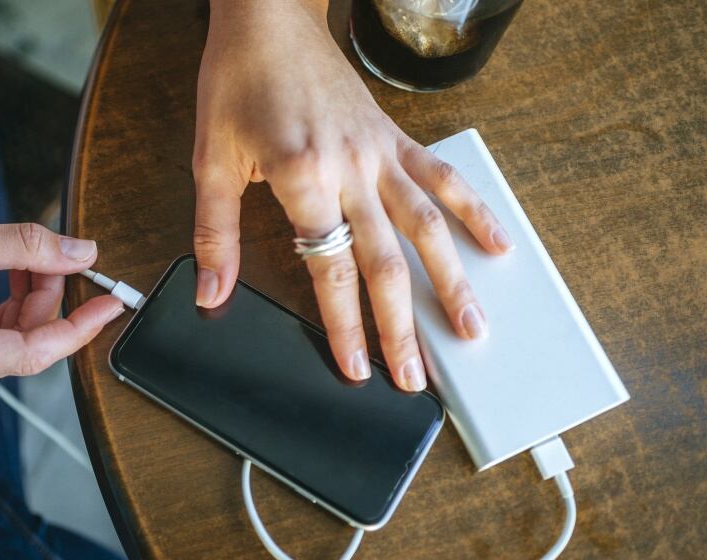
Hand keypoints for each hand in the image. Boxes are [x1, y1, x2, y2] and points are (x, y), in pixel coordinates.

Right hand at [0, 205, 122, 402]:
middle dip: (49, 303)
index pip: (29, 354)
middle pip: (22, 350)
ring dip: (30, 306)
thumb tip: (81, 253)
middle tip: (58, 257)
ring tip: (26, 260)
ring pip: (10, 348)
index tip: (111, 302)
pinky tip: (10, 278)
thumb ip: (23, 247)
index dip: (77, 328)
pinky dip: (9, 313)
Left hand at [192, 0, 512, 391]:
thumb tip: (212, 293)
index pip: (330, 269)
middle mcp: (350, 168)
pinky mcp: (395, 137)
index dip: (345, 326)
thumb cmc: (237, 81)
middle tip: (416, 377)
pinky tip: (496, 245)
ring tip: (472, 328)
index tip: (358, 368)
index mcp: (302, 176)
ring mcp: (380, 152)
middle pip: (386, 261)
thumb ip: (215, 233)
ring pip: (427, 226)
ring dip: (452, 281)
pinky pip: (441, 177)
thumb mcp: (210, 159)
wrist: (268, 19)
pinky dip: (472, 211)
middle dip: (403, 326)